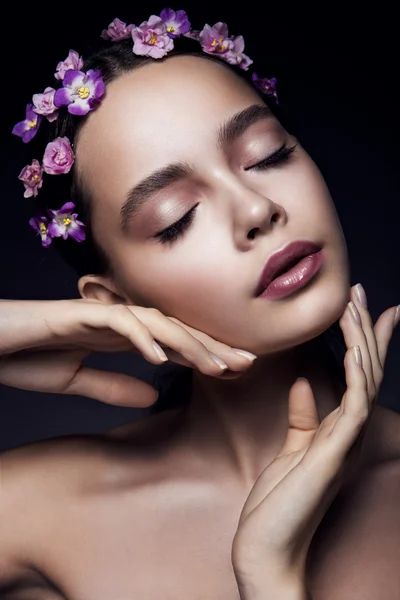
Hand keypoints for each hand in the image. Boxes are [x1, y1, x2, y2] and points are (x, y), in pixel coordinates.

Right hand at [0, 298, 255, 405]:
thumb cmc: (24, 356)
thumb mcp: (75, 381)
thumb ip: (112, 385)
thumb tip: (153, 395)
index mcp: (118, 336)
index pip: (170, 342)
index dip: (204, 355)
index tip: (235, 372)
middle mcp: (115, 320)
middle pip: (174, 329)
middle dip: (212, 345)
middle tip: (248, 363)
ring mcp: (98, 314)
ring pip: (155, 322)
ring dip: (187, 343)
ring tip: (215, 365)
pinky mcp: (75, 313)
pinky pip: (116, 322)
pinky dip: (140, 338)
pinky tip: (160, 358)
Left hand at [231, 284, 397, 589]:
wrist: (268, 546)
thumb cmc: (278, 502)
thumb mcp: (291, 448)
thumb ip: (302, 416)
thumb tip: (305, 381)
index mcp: (338, 429)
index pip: (358, 376)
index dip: (365, 343)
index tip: (367, 311)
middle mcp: (348, 432)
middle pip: (366, 370)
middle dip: (365, 329)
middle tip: (360, 293)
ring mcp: (345, 441)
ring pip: (364, 379)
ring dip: (360, 339)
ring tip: (354, 304)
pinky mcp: (334, 452)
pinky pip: (353, 405)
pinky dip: (357, 374)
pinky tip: (354, 348)